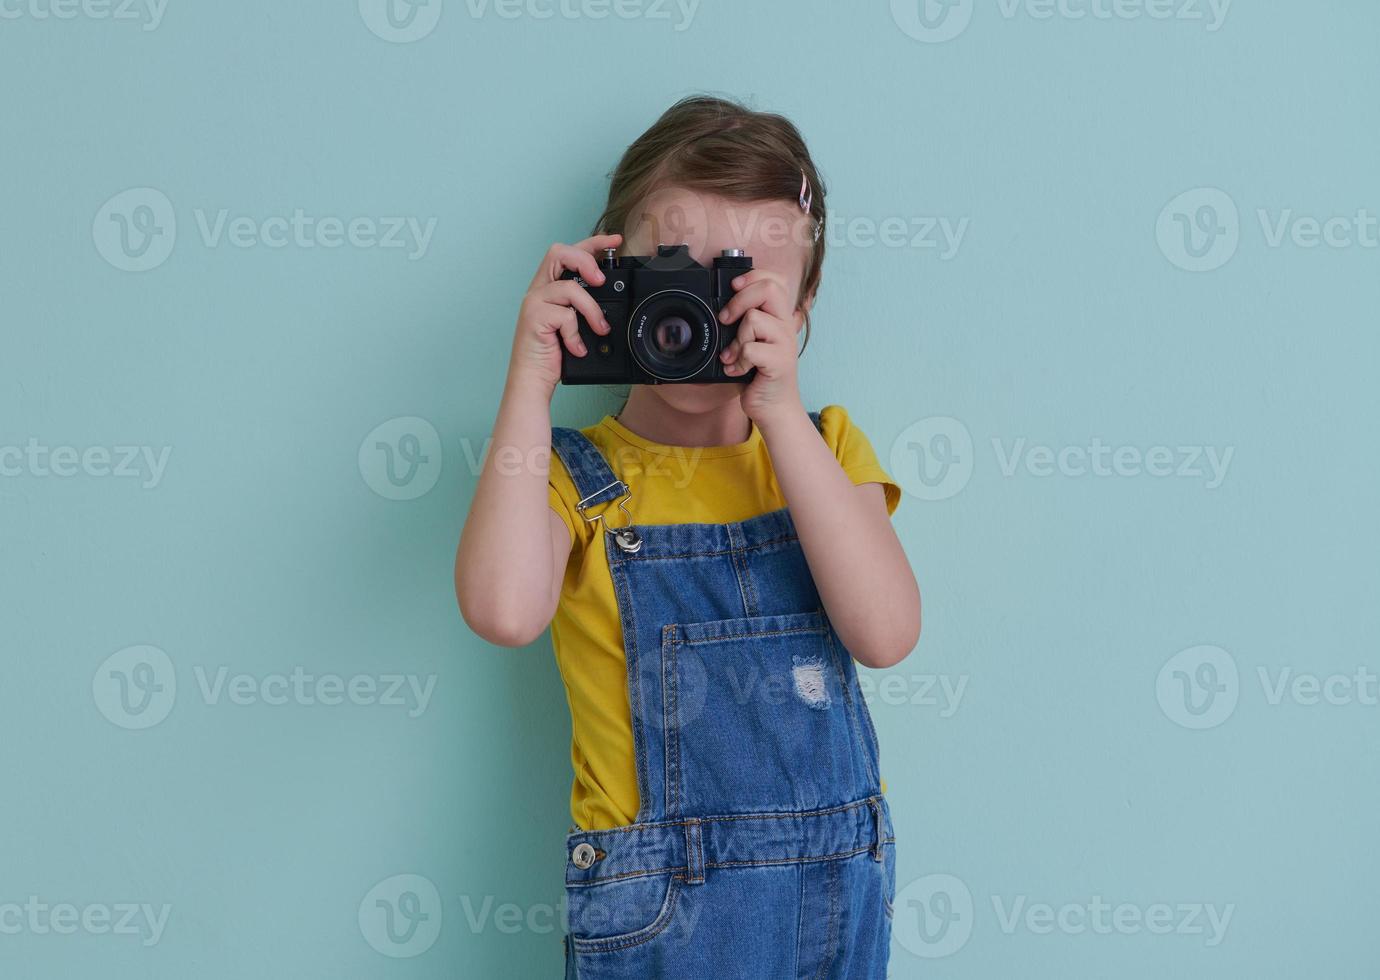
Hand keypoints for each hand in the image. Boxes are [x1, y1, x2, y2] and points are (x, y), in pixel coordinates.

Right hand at [507, 234, 622, 394]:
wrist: (532, 380)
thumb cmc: (552, 354)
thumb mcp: (573, 326)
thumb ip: (583, 307)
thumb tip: (611, 300)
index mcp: (548, 288)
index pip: (568, 253)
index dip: (593, 243)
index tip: (615, 241)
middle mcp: (538, 290)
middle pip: (558, 252)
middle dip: (585, 260)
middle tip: (601, 281)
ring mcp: (534, 303)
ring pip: (569, 288)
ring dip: (591, 310)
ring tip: (599, 329)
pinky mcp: (534, 318)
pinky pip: (566, 316)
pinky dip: (576, 335)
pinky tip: (576, 347)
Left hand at [716, 269, 805, 426]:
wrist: (774, 406)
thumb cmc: (760, 374)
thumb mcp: (753, 342)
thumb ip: (745, 322)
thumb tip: (721, 305)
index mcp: (779, 317)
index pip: (775, 280)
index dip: (753, 276)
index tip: (733, 287)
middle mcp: (785, 326)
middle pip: (768, 289)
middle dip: (739, 300)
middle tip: (725, 319)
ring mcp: (784, 343)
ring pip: (754, 319)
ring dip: (736, 340)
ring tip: (734, 356)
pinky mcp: (779, 362)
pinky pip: (750, 349)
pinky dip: (738, 362)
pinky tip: (737, 370)